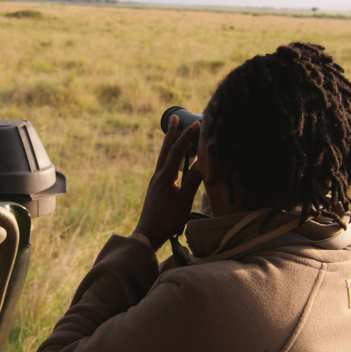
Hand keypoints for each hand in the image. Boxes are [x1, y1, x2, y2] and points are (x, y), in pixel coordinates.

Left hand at [132, 115, 201, 248]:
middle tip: (175, 117)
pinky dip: (167, 155)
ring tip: (171, 131)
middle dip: (172, 133)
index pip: (177, 152)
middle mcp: (158, 176)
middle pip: (165, 149)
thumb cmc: (167, 220)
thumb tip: (202, 163)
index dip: (187, 137)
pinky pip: (162, 165)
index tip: (196, 124)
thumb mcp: (183, 201)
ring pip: (162, 157)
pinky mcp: (155, 188)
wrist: (148, 234)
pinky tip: (170, 158)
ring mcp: (155, 182)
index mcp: (165, 177)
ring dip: (168, 142)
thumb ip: (192, 181)